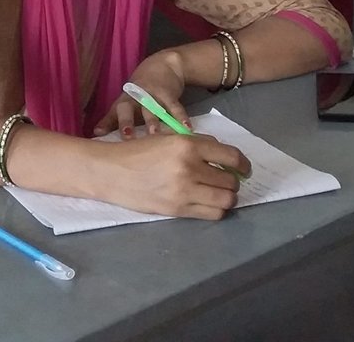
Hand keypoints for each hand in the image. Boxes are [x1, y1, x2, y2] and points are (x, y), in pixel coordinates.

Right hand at [78, 132, 249, 220]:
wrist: (110, 172)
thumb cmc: (137, 152)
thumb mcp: (166, 139)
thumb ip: (195, 144)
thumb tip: (222, 157)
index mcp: (186, 145)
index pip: (230, 156)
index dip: (243, 164)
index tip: (244, 169)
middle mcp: (189, 167)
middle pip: (230, 180)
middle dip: (232, 181)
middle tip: (225, 181)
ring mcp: (184, 191)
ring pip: (226, 200)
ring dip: (227, 197)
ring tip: (218, 193)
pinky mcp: (178, 209)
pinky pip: (212, 214)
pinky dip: (216, 209)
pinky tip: (207, 203)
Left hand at [92, 50, 188, 137]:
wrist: (163, 65)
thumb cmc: (140, 91)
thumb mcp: (126, 102)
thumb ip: (113, 119)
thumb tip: (96, 133)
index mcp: (124, 101)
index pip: (113, 111)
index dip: (107, 122)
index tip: (99, 134)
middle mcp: (136, 97)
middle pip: (130, 108)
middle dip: (128, 122)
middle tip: (127, 137)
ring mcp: (153, 94)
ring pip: (152, 108)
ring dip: (154, 121)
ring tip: (156, 135)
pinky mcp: (169, 93)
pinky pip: (175, 107)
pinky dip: (181, 117)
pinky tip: (187, 129)